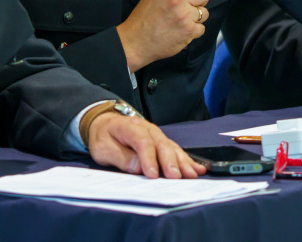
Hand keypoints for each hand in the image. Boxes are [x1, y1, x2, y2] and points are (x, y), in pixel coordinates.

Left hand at [87, 111, 205, 178]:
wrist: (106, 123)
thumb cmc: (104, 136)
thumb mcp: (103, 147)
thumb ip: (119, 156)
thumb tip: (137, 167)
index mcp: (131, 127)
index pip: (142, 142)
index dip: (149, 159)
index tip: (152, 175)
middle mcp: (148, 129)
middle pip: (162, 145)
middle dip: (170, 162)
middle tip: (175, 177)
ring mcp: (157, 135)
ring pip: (172, 148)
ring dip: (182, 162)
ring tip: (191, 175)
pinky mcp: (162, 143)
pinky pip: (176, 151)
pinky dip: (187, 160)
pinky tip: (198, 168)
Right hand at [117, 0, 209, 71]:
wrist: (135, 42)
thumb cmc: (142, 20)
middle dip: (199, 0)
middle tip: (188, 6)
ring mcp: (184, 15)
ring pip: (204, 12)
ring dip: (196, 17)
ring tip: (181, 20)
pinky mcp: (189, 31)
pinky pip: (201, 28)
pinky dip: (193, 31)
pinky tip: (181, 30)